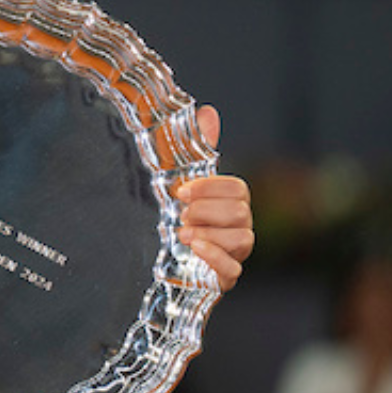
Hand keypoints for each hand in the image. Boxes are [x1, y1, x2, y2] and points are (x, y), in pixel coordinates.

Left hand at [175, 105, 253, 290]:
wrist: (149, 261)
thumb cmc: (168, 218)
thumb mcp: (176, 183)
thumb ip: (195, 151)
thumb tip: (208, 112)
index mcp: (227, 205)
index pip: (239, 189)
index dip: (212, 187)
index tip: (181, 190)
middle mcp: (236, 230)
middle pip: (242, 213)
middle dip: (208, 210)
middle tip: (180, 212)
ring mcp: (232, 256)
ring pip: (243, 240)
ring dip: (210, 233)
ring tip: (181, 232)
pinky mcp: (221, 280)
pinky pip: (233, 270)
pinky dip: (214, 257)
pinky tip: (193, 247)